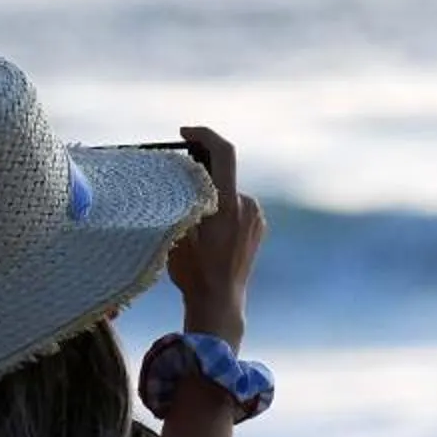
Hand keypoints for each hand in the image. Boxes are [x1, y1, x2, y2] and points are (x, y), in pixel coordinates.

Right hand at [167, 126, 261, 347]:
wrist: (220, 304)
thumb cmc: (194, 272)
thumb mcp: (178, 232)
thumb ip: (184, 199)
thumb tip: (184, 175)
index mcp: (228, 203)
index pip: (224, 152)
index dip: (204, 134)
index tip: (184, 132)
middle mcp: (248, 205)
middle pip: (223, 172)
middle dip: (199, 173)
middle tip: (177, 183)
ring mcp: (257, 217)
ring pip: (228, 191)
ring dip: (210, 194)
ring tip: (191, 220)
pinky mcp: (259, 229)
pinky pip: (237, 208)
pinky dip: (220, 209)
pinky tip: (208, 233)